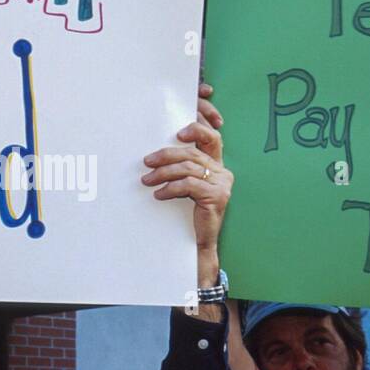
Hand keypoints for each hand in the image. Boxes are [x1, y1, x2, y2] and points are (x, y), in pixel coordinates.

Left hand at [142, 82, 232, 284]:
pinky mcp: (217, 197)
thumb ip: (179, 167)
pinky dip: (171, 188)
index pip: (211, 136)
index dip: (197, 127)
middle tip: (147, 161)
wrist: (197, 242)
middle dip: (167, 154)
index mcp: (216, 164)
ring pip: (189, 168)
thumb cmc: (187, 213)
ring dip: (163, 173)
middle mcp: (223, 171)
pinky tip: (159, 194)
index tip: (178, 132)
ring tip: (147, 180)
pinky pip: (190, 185)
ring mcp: (222, 184)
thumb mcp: (183, 186)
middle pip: (193, 152)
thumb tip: (154, 153)